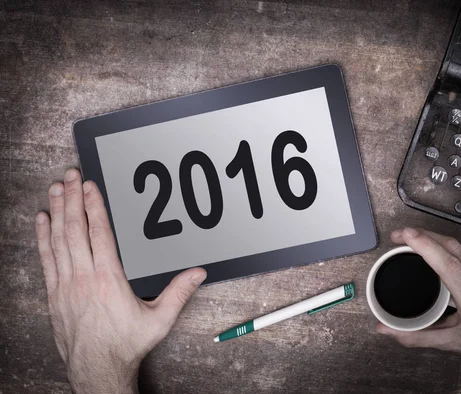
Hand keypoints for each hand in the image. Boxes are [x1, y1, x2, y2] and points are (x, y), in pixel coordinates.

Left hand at [35, 169, 206, 393]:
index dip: (94, 206)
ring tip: (56, 189)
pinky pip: (47, 259)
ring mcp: (65, 285)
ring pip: (58, 240)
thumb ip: (179, 293)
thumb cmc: (126, 345)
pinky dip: (43, 237)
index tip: (90, 186)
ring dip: (57, 212)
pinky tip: (42, 220)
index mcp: (109, 280)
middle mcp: (83, 278)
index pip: (99, 234)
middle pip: (75, 229)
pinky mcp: (54, 294)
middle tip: (70, 176)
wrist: (97, 369)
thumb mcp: (159, 320)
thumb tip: (198, 272)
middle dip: (72, 199)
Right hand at [376, 227, 460, 363]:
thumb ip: (413, 336)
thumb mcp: (450, 343)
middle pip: (453, 248)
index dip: (426, 246)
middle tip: (402, 235)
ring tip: (417, 242)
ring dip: (437, 240)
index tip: (406, 236)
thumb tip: (383, 329)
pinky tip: (447, 256)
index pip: (450, 266)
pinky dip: (456, 250)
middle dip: (423, 236)